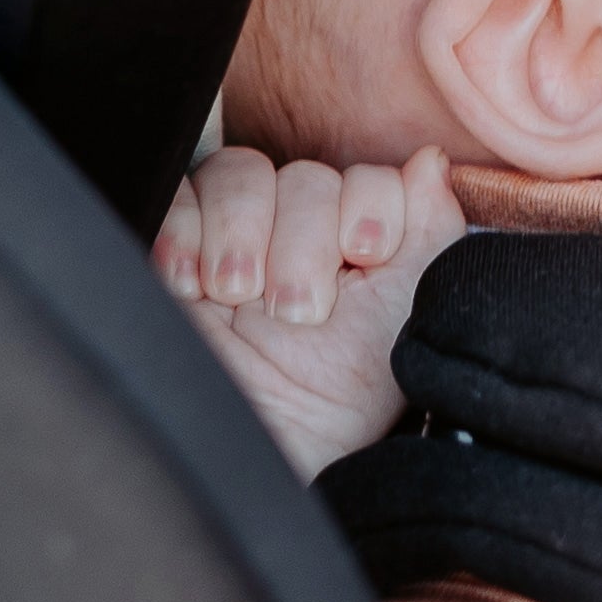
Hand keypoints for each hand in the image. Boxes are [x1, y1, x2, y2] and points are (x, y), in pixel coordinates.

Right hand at [155, 145, 467, 473]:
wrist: (250, 445)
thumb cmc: (331, 398)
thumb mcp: (399, 316)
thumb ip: (428, 230)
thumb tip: (432, 157)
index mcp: (356, 241)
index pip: (366, 177)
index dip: (369, 207)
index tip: (364, 257)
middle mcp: (296, 230)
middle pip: (305, 176)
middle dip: (305, 242)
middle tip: (297, 310)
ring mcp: (230, 235)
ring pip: (239, 174)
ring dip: (242, 235)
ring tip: (238, 298)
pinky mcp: (170, 245)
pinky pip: (176, 195)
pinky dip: (184, 234)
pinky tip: (191, 287)